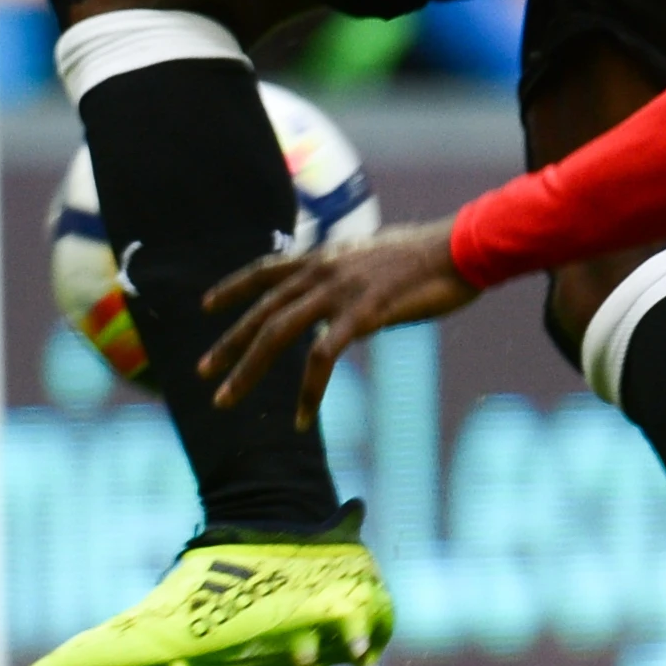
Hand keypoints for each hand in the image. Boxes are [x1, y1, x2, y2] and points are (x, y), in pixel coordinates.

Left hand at [199, 223, 481, 426]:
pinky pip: (322, 358)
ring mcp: (340, 291)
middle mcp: (323, 269)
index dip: (233, 287)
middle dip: (229, 344)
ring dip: (248, 370)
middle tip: (204, 372)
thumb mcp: (377, 260)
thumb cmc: (430, 257)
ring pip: (278, 334)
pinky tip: (300, 418)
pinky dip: (307, 391)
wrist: (461, 248)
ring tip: (226, 399)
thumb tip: (344, 300)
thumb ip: (352, 278)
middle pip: (262, 310)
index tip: (206, 305)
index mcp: (326, 256)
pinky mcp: (361, 314)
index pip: (266, 270)